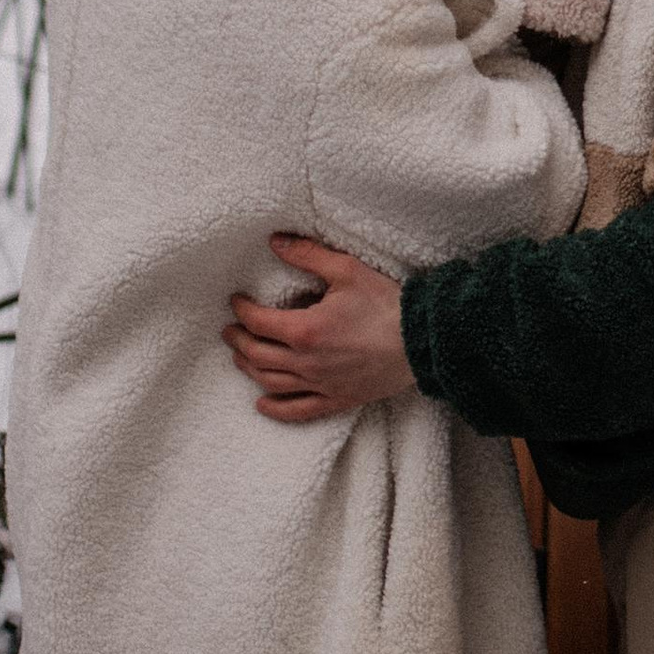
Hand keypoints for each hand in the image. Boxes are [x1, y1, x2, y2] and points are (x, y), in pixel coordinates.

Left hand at [223, 235, 415, 421]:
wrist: (422, 341)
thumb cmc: (387, 304)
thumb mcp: (346, 269)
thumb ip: (307, 255)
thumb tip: (276, 242)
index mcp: (305, 330)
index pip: (258, 322)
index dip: (241, 310)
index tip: (236, 302)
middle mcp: (306, 362)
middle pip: (257, 355)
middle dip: (239, 340)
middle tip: (230, 330)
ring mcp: (321, 384)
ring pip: (271, 382)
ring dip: (249, 369)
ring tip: (240, 357)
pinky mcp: (338, 399)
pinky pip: (299, 410)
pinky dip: (276, 409)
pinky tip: (262, 404)